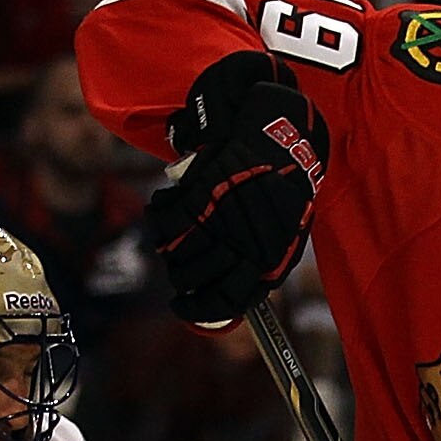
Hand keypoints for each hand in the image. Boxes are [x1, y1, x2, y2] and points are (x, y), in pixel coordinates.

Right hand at [142, 50, 327, 325]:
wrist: (282, 131)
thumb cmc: (280, 186)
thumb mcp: (282, 232)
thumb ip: (256, 264)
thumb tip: (226, 296)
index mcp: (270, 259)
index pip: (227, 301)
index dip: (198, 308)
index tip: (182, 305)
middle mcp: (246, 244)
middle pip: (192, 277)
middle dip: (177, 274)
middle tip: (174, 264)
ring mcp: (224, 218)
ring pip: (175, 251)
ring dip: (165, 245)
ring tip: (168, 234)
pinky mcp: (204, 190)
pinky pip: (166, 218)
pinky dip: (158, 214)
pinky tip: (163, 205)